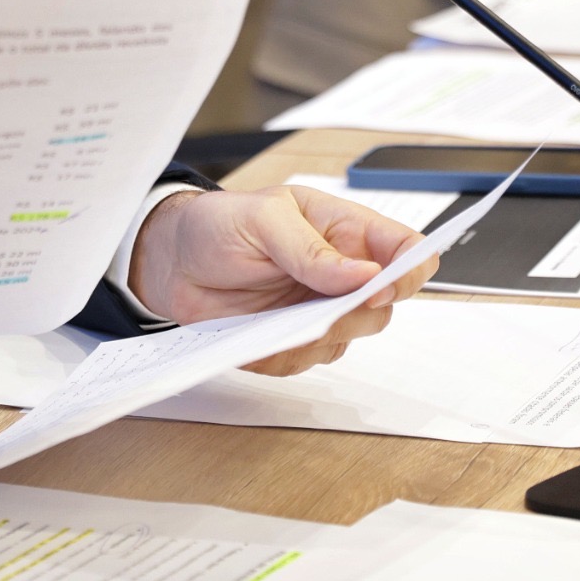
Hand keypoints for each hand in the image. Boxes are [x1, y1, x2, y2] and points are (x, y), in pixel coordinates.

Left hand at [128, 186, 433, 376]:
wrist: (172, 261)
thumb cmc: (219, 224)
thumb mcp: (263, 219)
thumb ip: (312, 248)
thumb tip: (363, 273)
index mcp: (345, 230)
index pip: (406, 250)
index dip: (408, 272)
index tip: (378, 288)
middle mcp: (340, 272)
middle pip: (385, 305)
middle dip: (355, 314)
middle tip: (317, 309)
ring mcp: (318, 308)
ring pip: (348, 338)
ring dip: (316, 336)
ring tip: (275, 319)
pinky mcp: (292, 339)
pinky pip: (306, 361)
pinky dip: (283, 354)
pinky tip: (256, 333)